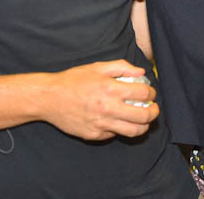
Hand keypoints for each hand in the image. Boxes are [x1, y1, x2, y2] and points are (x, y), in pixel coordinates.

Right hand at [41, 60, 158, 140]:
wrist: (49, 98)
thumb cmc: (72, 81)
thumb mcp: (96, 67)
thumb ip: (121, 67)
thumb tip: (140, 71)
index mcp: (110, 89)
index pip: (143, 93)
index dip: (151, 93)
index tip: (150, 93)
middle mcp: (108, 108)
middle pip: (144, 116)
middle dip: (153, 112)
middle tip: (153, 109)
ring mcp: (102, 124)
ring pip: (133, 131)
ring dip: (143, 126)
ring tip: (142, 120)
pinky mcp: (94, 136)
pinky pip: (114, 135)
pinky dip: (119, 128)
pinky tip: (116, 120)